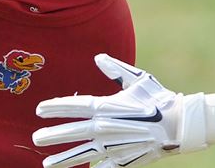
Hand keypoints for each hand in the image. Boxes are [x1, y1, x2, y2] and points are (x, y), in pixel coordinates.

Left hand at [33, 54, 214, 167]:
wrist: (179, 124)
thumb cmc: (158, 98)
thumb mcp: (138, 79)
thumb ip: (115, 70)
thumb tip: (98, 58)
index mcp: (107, 106)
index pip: (74, 106)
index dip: (55, 107)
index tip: (39, 109)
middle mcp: (105, 127)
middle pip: (72, 132)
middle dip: (52, 136)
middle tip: (36, 138)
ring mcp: (112, 146)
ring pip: (82, 154)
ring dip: (63, 159)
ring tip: (47, 163)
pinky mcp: (122, 159)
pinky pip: (102, 165)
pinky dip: (92, 167)